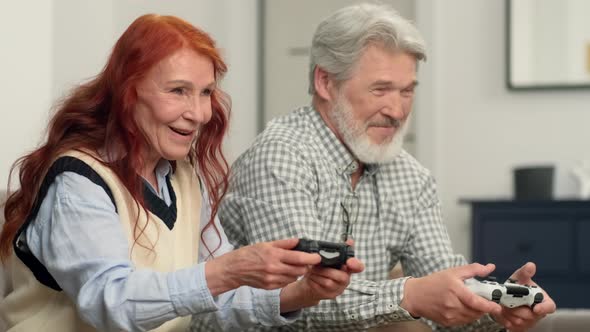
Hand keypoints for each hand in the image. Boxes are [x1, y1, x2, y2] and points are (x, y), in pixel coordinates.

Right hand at [205, 238, 320, 295]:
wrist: (234, 269)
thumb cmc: (249, 254)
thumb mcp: (266, 244)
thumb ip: (284, 244)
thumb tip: (299, 241)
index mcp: (274, 255)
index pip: (298, 258)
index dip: (311, 258)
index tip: (318, 257)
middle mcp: (274, 268)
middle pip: (299, 269)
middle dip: (306, 265)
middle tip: (306, 260)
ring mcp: (272, 279)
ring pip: (294, 277)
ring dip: (297, 271)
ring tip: (293, 265)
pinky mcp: (270, 287)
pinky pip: (286, 282)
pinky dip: (289, 277)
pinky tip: (284, 271)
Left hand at [280, 257, 364, 311]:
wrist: (312, 284)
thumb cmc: (323, 269)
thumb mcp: (330, 258)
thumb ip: (340, 249)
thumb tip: (350, 240)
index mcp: (349, 269)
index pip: (358, 267)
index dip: (356, 264)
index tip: (349, 262)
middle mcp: (346, 280)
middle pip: (341, 276)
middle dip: (326, 270)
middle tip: (316, 265)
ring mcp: (338, 289)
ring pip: (329, 282)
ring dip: (318, 275)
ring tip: (311, 269)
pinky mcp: (329, 295)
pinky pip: (321, 288)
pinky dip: (313, 281)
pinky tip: (310, 277)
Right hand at [400, 263, 501, 326]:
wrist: (415, 296)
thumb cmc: (433, 282)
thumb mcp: (453, 272)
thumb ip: (473, 269)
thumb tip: (490, 267)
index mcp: (455, 289)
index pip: (475, 301)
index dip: (488, 305)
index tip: (497, 306)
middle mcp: (452, 304)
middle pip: (476, 311)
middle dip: (483, 308)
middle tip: (483, 301)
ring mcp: (449, 315)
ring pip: (471, 318)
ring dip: (476, 312)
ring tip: (471, 303)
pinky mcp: (447, 322)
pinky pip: (464, 322)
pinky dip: (467, 316)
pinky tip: (462, 308)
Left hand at [490, 262, 555, 330]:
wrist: (505, 297)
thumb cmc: (517, 286)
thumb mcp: (520, 278)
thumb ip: (525, 272)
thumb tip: (531, 265)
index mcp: (542, 300)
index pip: (550, 307)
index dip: (544, 308)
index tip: (536, 309)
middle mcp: (538, 313)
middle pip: (530, 315)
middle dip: (517, 309)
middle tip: (508, 301)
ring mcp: (529, 322)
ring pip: (518, 321)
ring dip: (508, 312)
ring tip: (505, 304)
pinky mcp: (519, 327)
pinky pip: (510, 325)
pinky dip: (504, 318)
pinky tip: (503, 311)